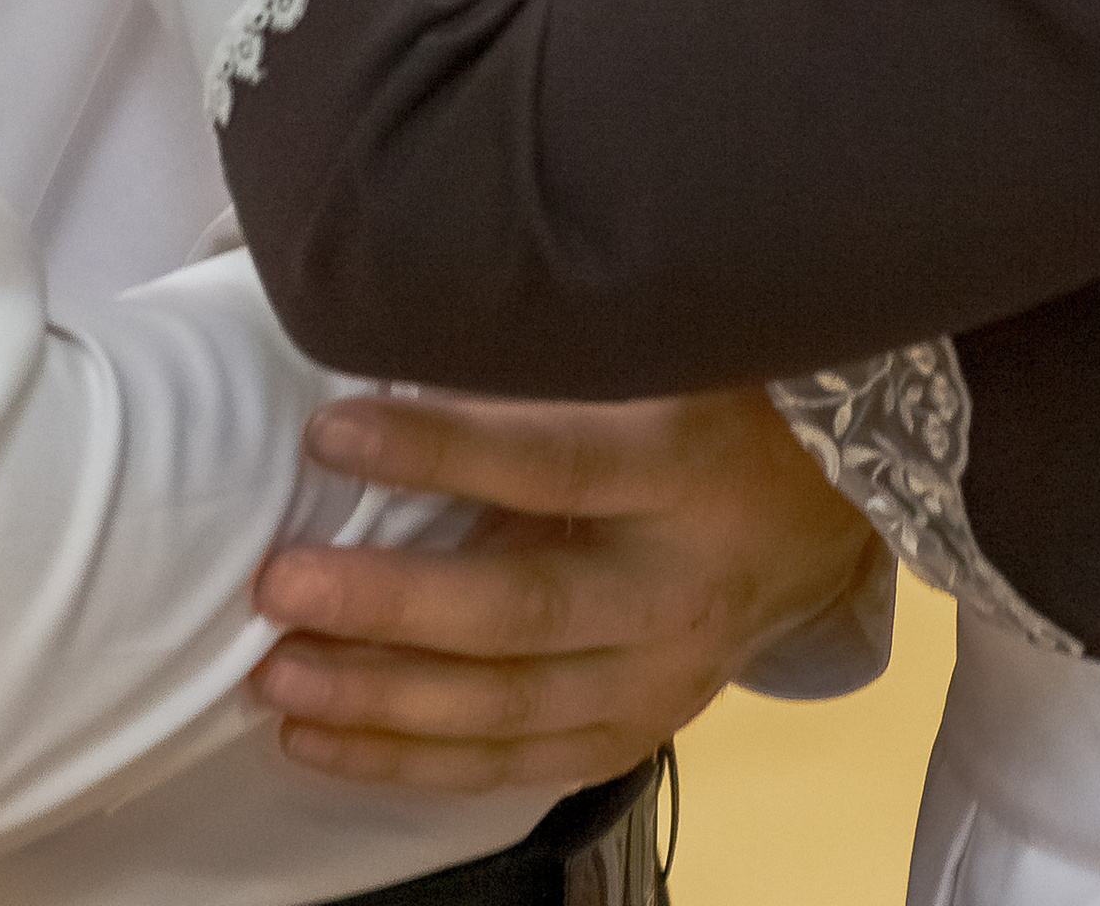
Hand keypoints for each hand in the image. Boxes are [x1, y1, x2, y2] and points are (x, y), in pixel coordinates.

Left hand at [252, 387, 883, 792]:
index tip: (328, 430)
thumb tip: (404, 335)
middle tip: (278, 587)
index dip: (438, 450)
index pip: (549, 464)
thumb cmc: (721, 400)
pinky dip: (412, 762)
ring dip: (381, 702)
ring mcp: (662, 677)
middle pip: (519, 610)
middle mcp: (676, 586)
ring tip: (274, 676)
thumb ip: (557, 359)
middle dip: (388, 607)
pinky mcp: (637, 730)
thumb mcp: (665, 353)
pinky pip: (513, 764)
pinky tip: (321, 741)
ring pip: (508, 709)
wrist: (825, 513)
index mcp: (684, 466)